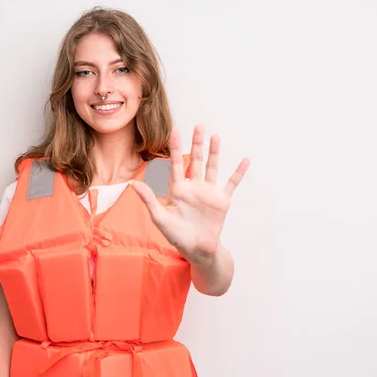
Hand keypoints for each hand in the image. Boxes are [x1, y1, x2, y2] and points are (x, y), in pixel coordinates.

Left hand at [130, 124, 249, 263]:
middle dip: (196, 144)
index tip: (175, 130)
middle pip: (195, 160)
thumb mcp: (160, 217)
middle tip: (199, 126)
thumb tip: (131, 184)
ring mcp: (208, 192)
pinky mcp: (222, 201)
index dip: (175, 147)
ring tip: (215, 136)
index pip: (175, 164)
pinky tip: (245, 161)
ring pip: (212, 167)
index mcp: (178, 189)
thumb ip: (149, 199)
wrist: (196, 250)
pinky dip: (238, 172)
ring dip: (214, 152)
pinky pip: (231, 183)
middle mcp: (194, 187)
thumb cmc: (176, 235)